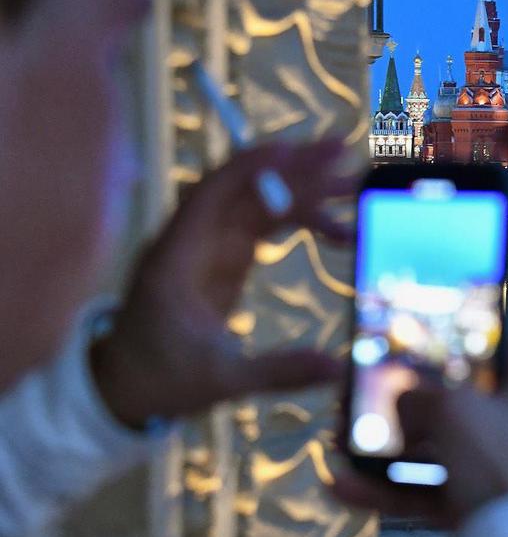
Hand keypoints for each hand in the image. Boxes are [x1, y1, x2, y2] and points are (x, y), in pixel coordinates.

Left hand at [90, 140, 352, 426]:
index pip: (214, 192)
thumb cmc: (163, 379)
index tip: (300, 152)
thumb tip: (337, 368)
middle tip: (345, 156)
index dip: (256, 167)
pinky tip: (332, 226)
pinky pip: (263, 224)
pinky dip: (296, 218)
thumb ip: (279, 371)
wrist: (127, 384)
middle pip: (244, 188)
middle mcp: (192, 240)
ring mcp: (209, 246)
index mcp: (177, 258)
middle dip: (295, 169)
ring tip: (351, 189)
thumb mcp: (221, 379)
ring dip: (303, 190)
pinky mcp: (224, 258)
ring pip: (258, 202)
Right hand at [333, 339, 507, 527]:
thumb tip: (399, 404)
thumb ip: (419, 396)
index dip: (464, 324)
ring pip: (433, 447)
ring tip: (340, 438)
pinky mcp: (475, 504)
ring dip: (385, 446)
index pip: (501, 337)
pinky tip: (342, 488)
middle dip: (403, 396)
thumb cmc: (503, 460)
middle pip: (455, 396)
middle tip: (362, 388)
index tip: (422, 320)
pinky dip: (387, 490)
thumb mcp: (456, 409)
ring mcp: (495, 465)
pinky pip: (425, 490)